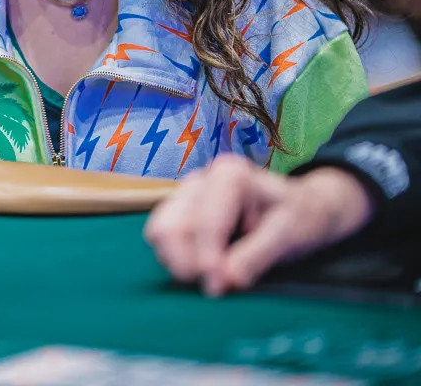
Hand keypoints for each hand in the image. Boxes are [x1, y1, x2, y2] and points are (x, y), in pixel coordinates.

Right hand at [143, 154, 373, 296]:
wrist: (304, 210)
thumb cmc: (300, 218)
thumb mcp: (289, 236)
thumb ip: (254, 258)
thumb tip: (222, 281)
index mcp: (229, 175)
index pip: (204, 222)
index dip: (208, 258)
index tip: (218, 288)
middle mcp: (201, 179)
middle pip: (169, 226)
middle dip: (186, 262)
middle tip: (213, 287)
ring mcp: (186, 194)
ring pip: (158, 231)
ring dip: (178, 261)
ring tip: (209, 277)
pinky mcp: (180, 211)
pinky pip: (162, 238)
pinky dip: (177, 258)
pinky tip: (204, 266)